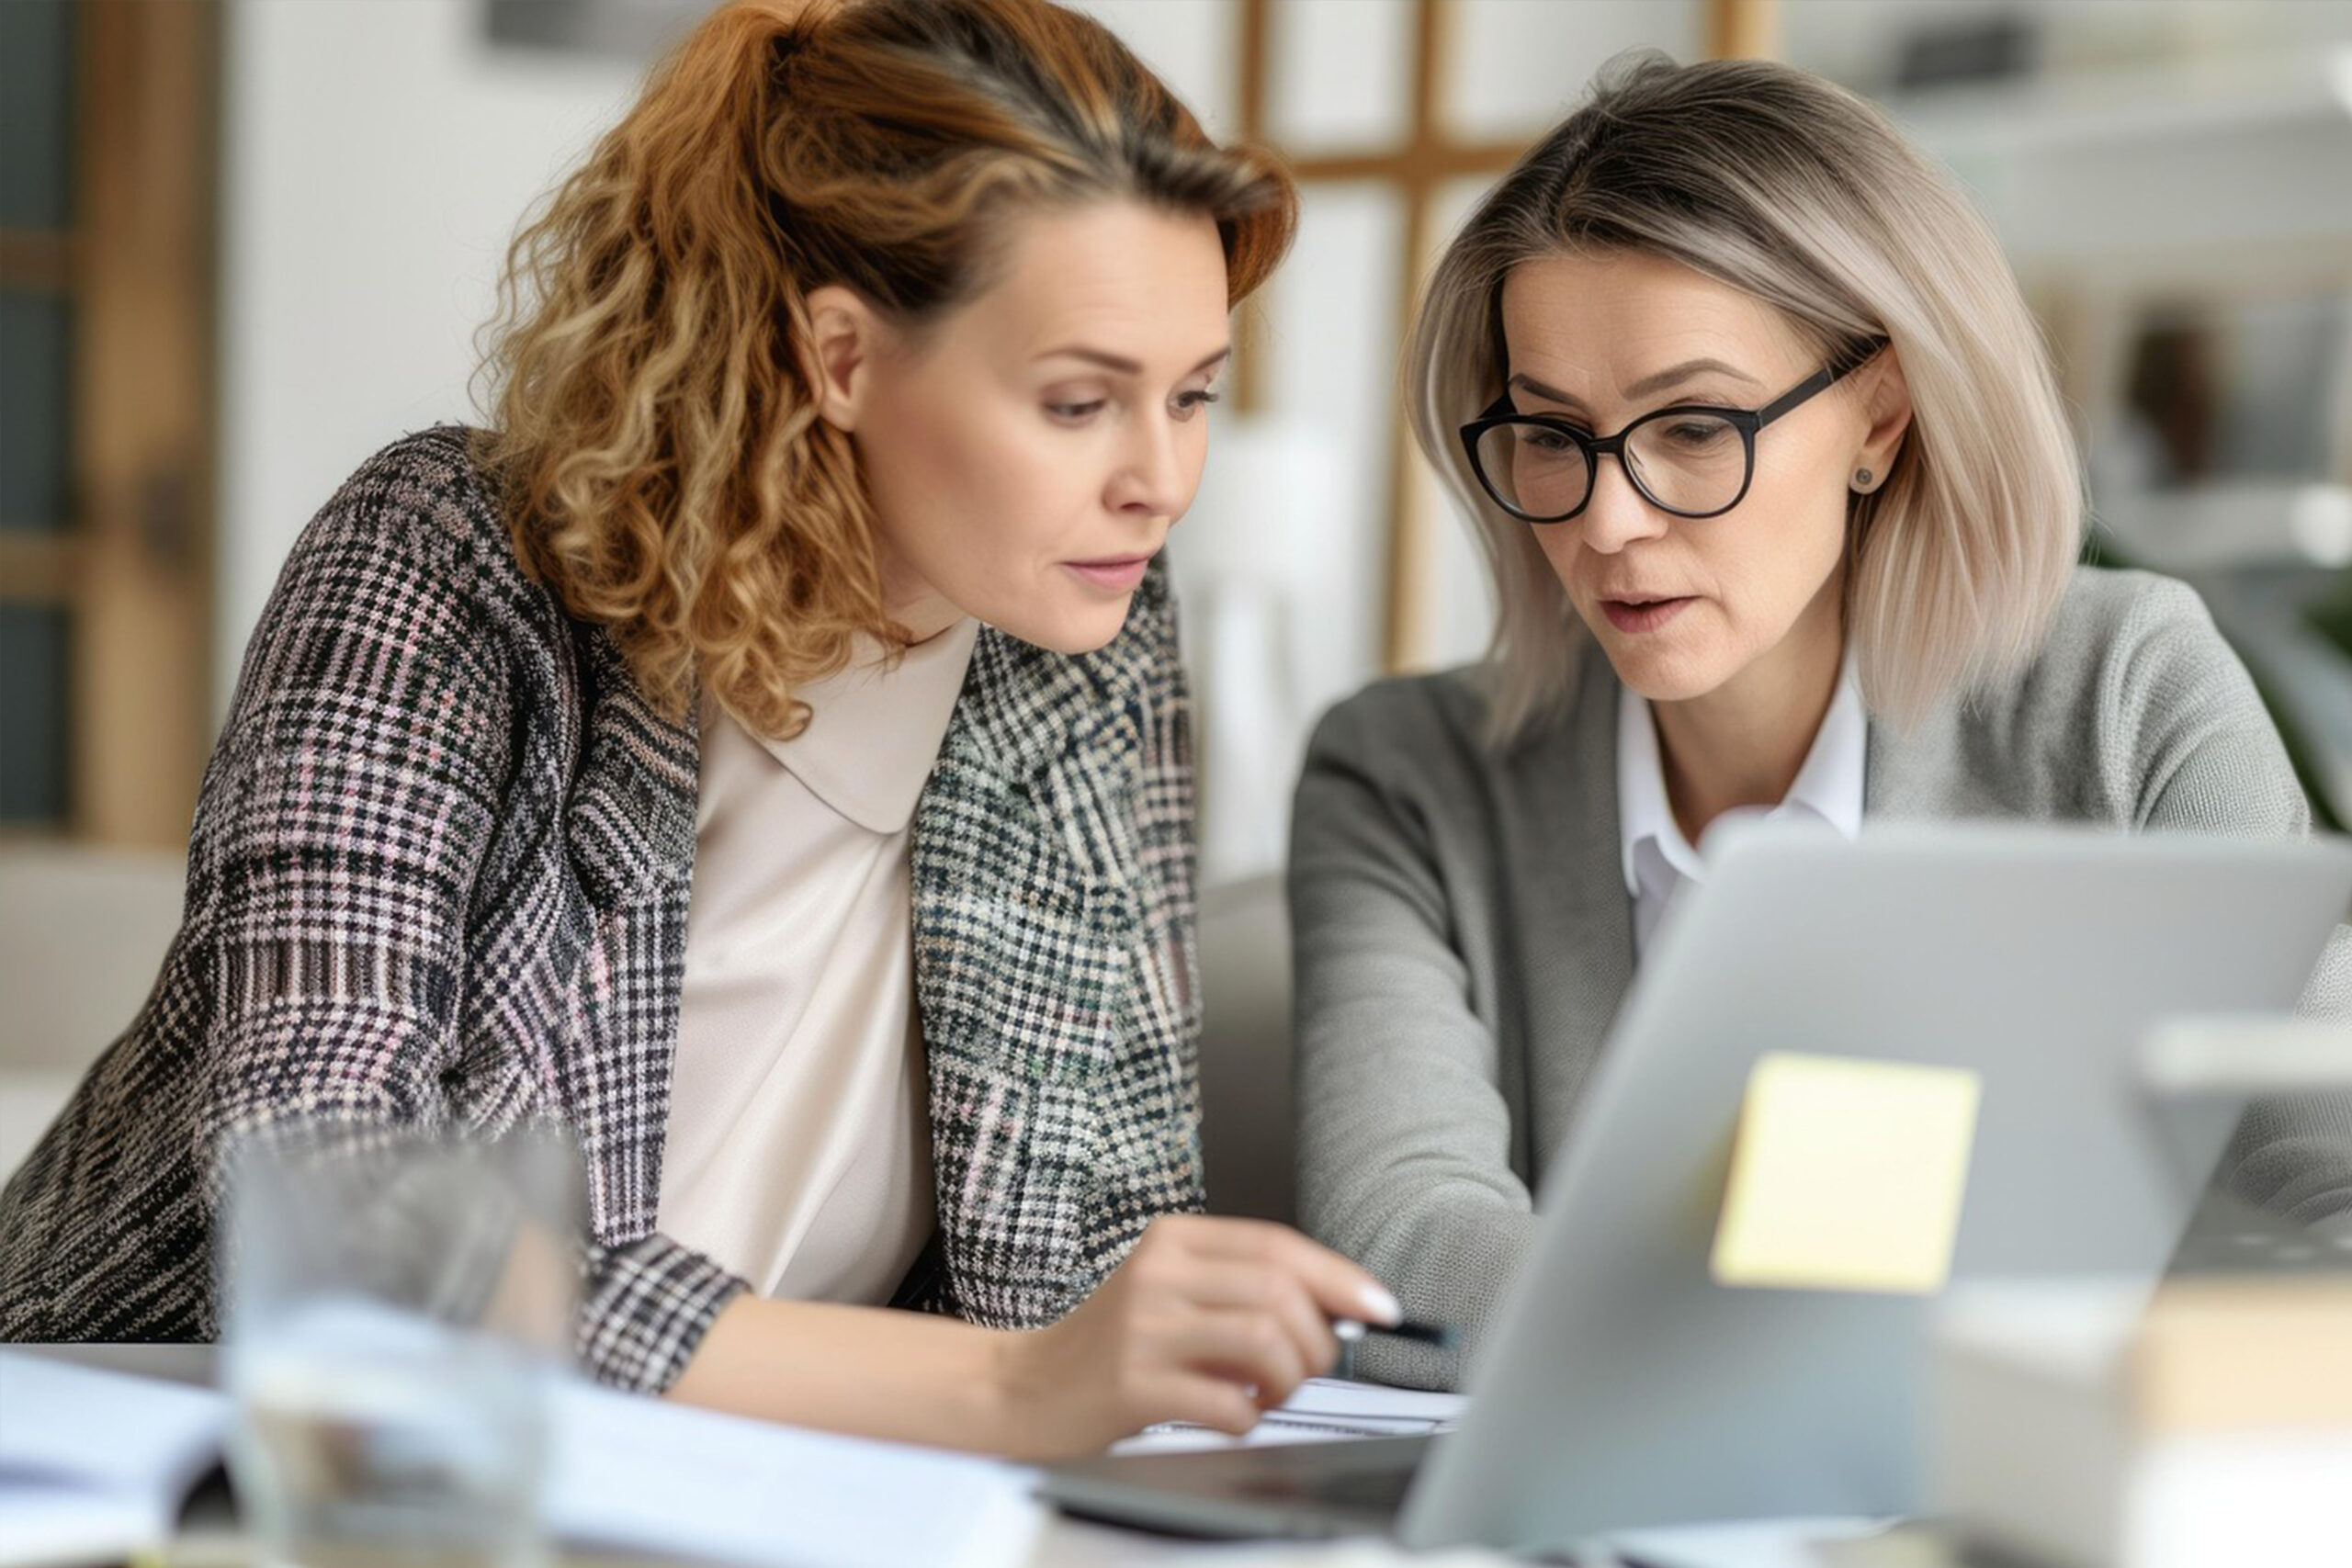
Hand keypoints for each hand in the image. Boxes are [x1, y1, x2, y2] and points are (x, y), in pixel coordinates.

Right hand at [988, 1214, 1400, 1459]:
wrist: (1026, 1388)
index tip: (1381, 1307)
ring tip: (1269, 1394)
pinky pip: (1227, 1402)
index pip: (1277, 1244)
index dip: (1339, 1277)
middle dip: (1318, 1340)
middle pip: (1279, 1291)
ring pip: (1263, 1340)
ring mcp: (1142, 1327)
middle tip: (1309, 1370)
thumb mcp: (1173, 1293)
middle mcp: (1158, 1273)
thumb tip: (1340, 1309)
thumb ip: (1241, 1290)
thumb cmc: (1114, 1345)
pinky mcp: (1132, 1384)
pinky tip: (1232, 1417)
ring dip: (1288, 1379)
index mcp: (1173, 1239)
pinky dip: (1248, 1418)